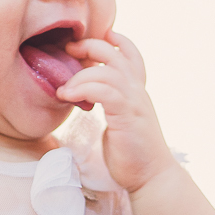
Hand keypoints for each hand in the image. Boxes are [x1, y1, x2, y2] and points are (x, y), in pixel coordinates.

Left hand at [55, 32, 171, 192]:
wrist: (151, 177)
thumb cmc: (132, 153)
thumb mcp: (121, 120)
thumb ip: (110, 103)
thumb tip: (87, 95)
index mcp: (137, 91)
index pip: (131, 55)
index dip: (116, 40)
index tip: (95, 37)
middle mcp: (138, 91)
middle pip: (115, 54)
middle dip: (90, 46)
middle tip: (69, 50)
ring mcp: (135, 101)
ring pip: (107, 70)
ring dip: (80, 74)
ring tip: (63, 89)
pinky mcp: (127, 115)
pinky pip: (104, 90)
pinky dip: (82, 88)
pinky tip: (67, 97)